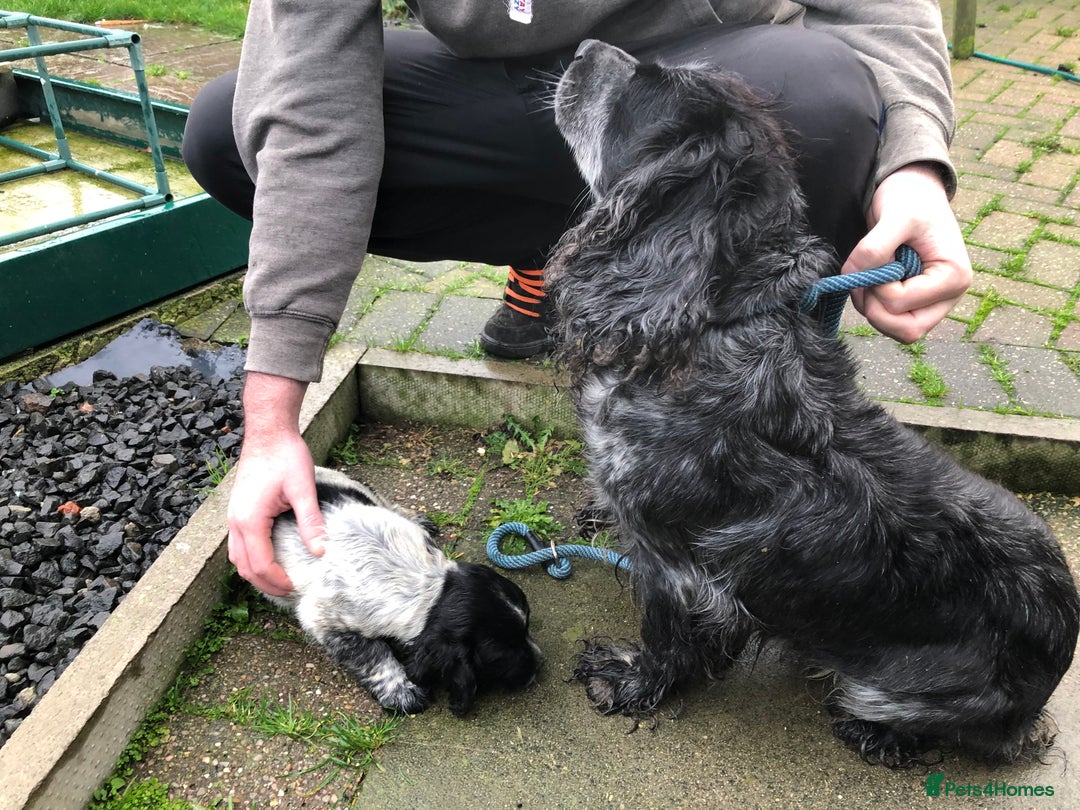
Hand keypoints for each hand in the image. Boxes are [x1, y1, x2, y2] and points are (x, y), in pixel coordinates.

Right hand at [228, 372, 325, 595]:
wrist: (268, 432)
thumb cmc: (285, 456)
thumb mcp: (303, 489)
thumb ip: (311, 522)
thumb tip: (321, 552)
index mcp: (250, 520)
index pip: (260, 564)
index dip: (277, 581)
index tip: (296, 588)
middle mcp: (236, 522)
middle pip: (244, 567)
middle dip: (265, 584)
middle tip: (289, 592)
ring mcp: (233, 517)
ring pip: (237, 558)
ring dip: (256, 573)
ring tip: (280, 580)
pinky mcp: (238, 511)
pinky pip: (239, 545)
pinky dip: (251, 559)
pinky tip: (270, 559)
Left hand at [843, 163, 971, 342]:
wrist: (912, 191)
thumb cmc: (911, 199)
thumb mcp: (896, 216)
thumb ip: (874, 248)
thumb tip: (853, 277)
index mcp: (954, 277)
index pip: (902, 305)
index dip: (877, 287)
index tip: (875, 259)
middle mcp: (948, 297)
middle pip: (907, 331)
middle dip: (875, 309)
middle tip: (866, 278)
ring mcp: (932, 302)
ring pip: (896, 330)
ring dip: (872, 307)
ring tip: (870, 273)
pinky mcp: (916, 302)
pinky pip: (891, 321)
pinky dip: (873, 305)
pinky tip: (871, 279)